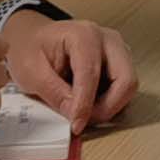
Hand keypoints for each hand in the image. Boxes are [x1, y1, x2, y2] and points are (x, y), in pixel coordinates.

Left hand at [2, 14, 139, 132]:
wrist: (32, 38)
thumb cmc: (31, 48)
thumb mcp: (31, 72)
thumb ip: (54, 93)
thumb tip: (75, 114)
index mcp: (84, 35)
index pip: (91, 75)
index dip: (84, 105)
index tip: (76, 124)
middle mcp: (107, 40)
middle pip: (126, 80)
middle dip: (108, 107)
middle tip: (85, 120)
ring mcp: (116, 51)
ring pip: (128, 86)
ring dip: (109, 105)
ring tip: (83, 111)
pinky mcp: (118, 63)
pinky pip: (123, 88)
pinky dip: (109, 102)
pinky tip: (89, 102)